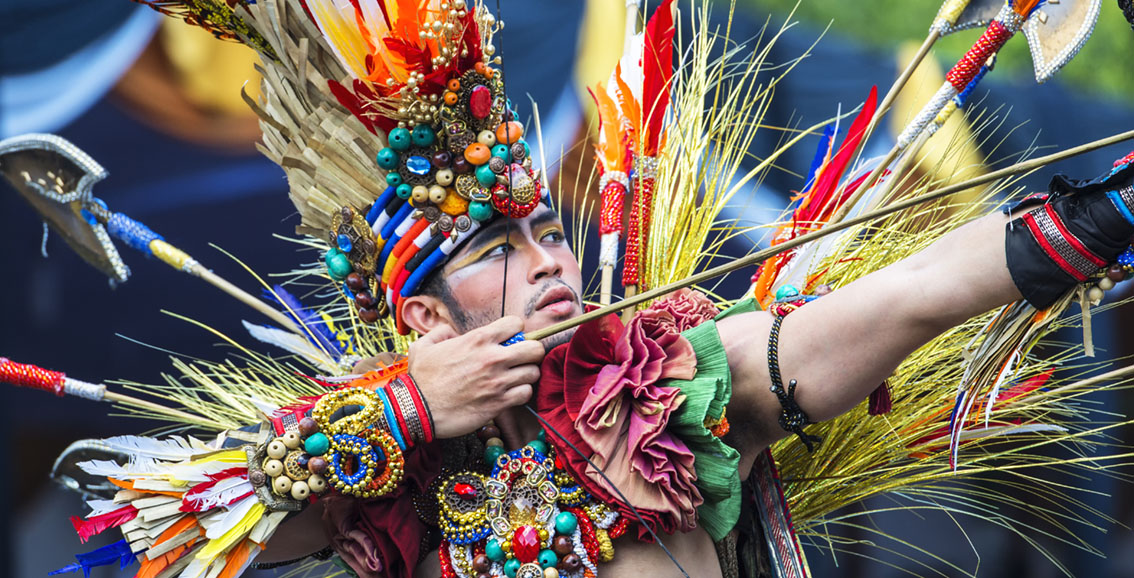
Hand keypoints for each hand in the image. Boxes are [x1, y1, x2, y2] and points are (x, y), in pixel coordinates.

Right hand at [407, 316, 544, 438]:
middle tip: (521, 359)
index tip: (509, 339)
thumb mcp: (423, 346)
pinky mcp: (499, 403)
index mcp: (478, 340)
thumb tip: (451, 332)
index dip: (515, 331)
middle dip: (531, 352)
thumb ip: (441, 332)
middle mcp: (493, 358)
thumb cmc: (420, 379)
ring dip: (526, 375)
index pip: (516, 324)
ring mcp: (498, 382)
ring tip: (515, 378)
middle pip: (535, 349)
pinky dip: (521, 393)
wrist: (417, 410)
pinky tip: (510, 394)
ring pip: (533, 373)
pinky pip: (526, 394)